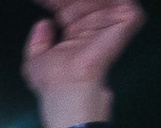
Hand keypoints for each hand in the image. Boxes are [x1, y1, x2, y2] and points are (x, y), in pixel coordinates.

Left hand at [24, 0, 144, 105]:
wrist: (68, 86)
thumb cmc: (52, 81)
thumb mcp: (35, 60)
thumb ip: (37, 40)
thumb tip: (44, 23)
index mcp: (77, 34)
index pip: (68, 8)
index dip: (56, 2)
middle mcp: (94, 27)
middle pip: (83, 1)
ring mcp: (110, 23)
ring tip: (65, 0)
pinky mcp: (125, 20)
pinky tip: (84, 1)